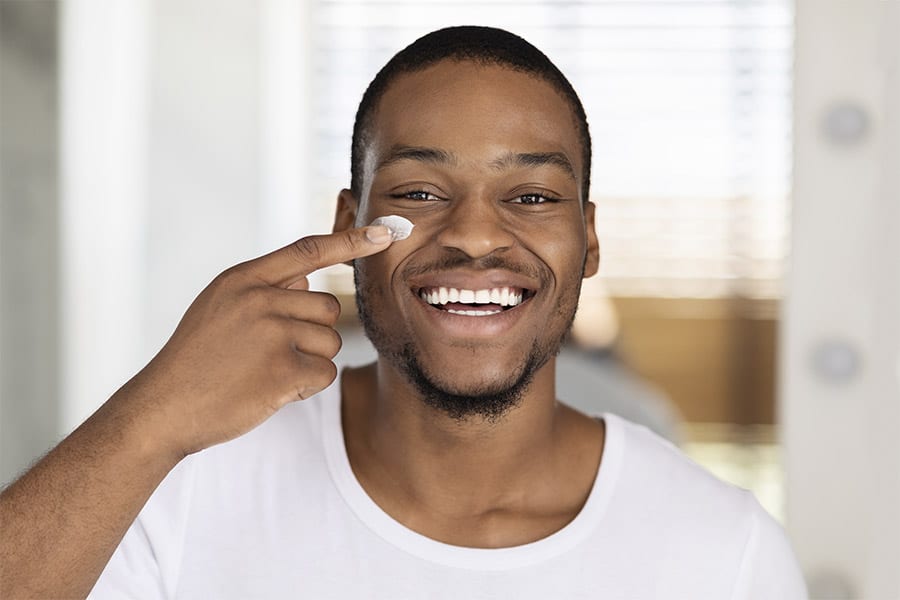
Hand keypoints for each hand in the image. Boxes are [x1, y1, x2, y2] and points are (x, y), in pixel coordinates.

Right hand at [116, 225, 392, 457]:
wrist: (163, 407)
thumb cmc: (196, 359)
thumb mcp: (219, 307)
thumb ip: (264, 289)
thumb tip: (309, 278)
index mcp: (243, 279)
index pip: (307, 250)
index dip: (350, 241)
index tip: (383, 234)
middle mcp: (259, 299)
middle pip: (329, 307)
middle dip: (313, 332)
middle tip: (272, 353)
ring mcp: (271, 333)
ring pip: (330, 341)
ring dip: (310, 361)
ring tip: (265, 371)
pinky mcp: (282, 370)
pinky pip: (325, 373)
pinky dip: (307, 386)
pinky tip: (272, 389)